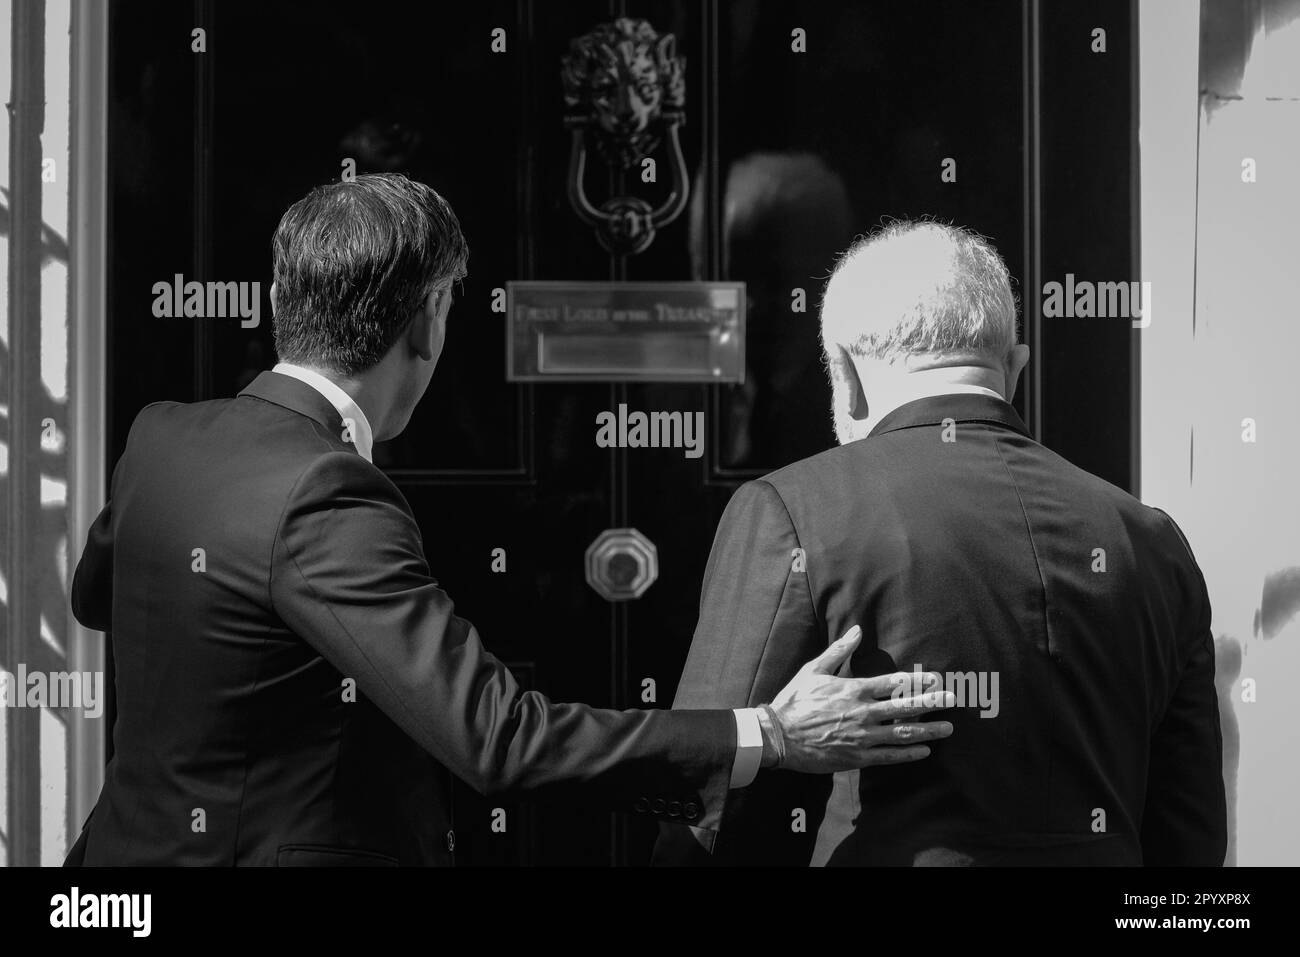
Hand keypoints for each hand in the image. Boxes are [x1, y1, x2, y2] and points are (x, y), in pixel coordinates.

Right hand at [758, 625, 954, 773]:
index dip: (917, 681)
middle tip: (952, 700)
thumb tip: (857, 631)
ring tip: (947, 728)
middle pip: (905, 707)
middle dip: (932, 703)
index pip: (893, 683)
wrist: (778, 737)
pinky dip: (908, 754)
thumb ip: (839, 651)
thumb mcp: (813, 670)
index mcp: (854, 689)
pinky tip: (924, 751)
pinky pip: (889, 756)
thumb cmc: (794, 700)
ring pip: (902, 733)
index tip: (936, 679)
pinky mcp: (857, 757)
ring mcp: (862, 737)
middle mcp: (863, 713)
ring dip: (928, 730)